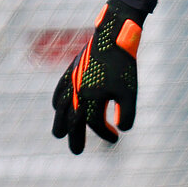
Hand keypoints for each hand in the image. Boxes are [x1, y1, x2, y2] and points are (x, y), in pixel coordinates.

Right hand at [51, 0, 144, 153]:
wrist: (112, 35)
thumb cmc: (123, 65)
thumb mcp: (129, 92)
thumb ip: (126, 114)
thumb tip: (122, 130)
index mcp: (92, 99)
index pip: (94, 124)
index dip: (105, 133)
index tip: (115, 138)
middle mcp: (78, 93)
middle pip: (72, 121)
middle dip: (75, 137)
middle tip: (76, 151)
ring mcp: (72, 81)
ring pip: (62, 108)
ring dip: (61, 122)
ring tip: (59, 134)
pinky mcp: (71, 71)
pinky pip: (59, 90)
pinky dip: (58, 101)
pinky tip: (58, 107)